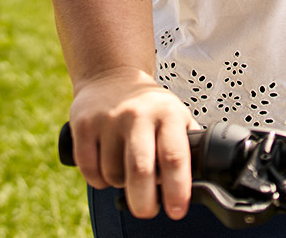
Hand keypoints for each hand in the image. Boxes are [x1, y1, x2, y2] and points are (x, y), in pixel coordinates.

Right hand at [66, 70, 196, 219]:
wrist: (110, 75)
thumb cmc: (148, 106)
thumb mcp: (176, 115)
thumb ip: (187, 144)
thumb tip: (202, 180)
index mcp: (167, 114)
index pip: (174, 157)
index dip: (177, 189)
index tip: (177, 210)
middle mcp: (138, 114)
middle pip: (141, 169)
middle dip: (144, 201)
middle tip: (147, 211)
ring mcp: (108, 118)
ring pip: (113, 173)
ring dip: (119, 184)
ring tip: (125, 172)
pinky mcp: (83, 124)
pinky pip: (89, 169)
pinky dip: (98, 179)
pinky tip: (105, 169)